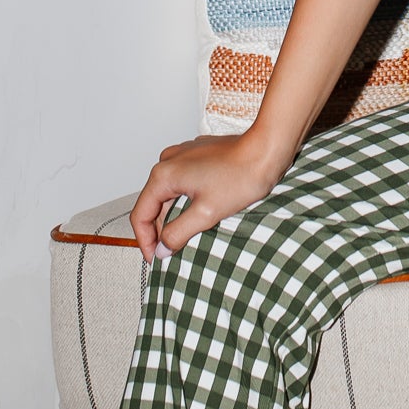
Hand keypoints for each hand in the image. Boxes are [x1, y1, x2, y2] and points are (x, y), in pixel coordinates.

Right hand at [131, 129, 292, 260]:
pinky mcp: (198, 156)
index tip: (155, 258)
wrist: (267, 150)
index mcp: (164, 175)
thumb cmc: (242, 175)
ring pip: (169, 194)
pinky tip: (197, 215)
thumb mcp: (207, 213)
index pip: (140, 214)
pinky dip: (185, 201)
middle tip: (169, 253)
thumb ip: (178, 233)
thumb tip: (162, 249)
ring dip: (173, 216)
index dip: (145, 241)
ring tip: (183, 237)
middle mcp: (169, 161)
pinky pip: (183, 183)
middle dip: (159, 230)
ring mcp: (183, 156)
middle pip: (153, 204)